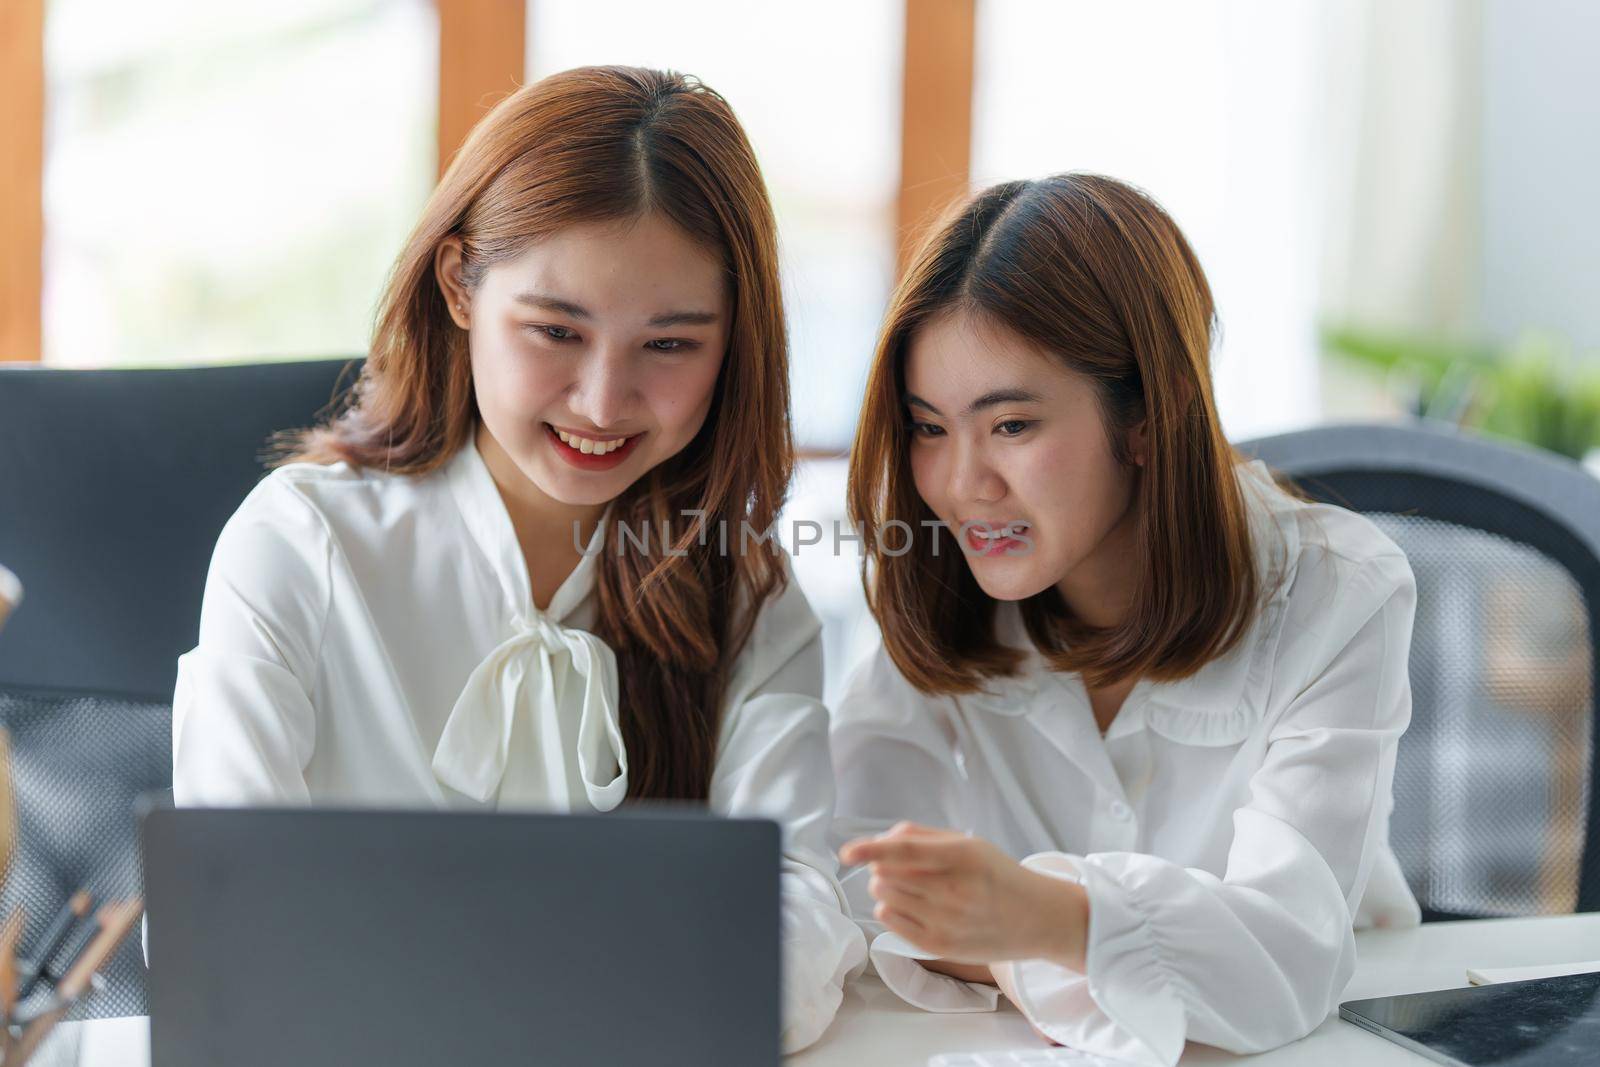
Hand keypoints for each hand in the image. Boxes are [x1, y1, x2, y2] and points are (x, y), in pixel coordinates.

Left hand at [839, 822, 1088, 969]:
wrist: (1035, 918)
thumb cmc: (996, 875)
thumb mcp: (969, 843)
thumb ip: (923, 835)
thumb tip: (882, 839)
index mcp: (962, 856)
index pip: (905, 850)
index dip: (871, 849)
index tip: (847, 852)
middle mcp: (954, 890)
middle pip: (887, 874)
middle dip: (881, 866)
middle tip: (900, 867)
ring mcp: (947, 921)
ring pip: (884, 897)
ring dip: (885, 887)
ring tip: (910, 886)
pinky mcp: (939, 946)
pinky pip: (889, 922)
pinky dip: (889, 909)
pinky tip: (911, 905)